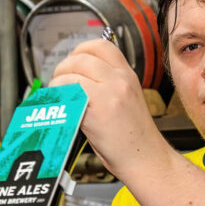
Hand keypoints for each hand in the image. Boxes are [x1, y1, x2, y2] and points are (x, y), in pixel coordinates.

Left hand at [48, 38, 170, 180]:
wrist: (146, 159)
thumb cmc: (134, 139)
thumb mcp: (126, 101)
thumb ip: (105, 85)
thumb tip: (75, 79)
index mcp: (128, 75)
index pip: (101, 45)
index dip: (81, 50)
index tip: (72, 62)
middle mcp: (120, 79)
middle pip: (81, 57)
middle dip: (63, 67)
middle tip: (59, 82)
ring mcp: (110, 92)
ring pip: (71, 72)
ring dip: (58, 82)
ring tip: (59, 96)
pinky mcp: (98, 108)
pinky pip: (69, 90)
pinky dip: (59, 95)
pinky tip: (61, 106)